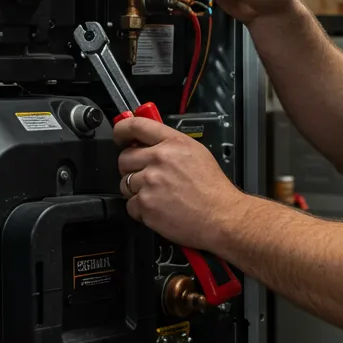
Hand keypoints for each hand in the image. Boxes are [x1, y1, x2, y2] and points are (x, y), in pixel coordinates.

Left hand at [114, 116, 244, 250]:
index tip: (121, 137)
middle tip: (146, 176)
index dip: (122, 131)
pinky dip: (142, 210)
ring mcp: (150, 182)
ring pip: (125, 183)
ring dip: (137, 191)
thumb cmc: (213, 189)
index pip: (135, 126)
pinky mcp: (145, 204)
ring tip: (158, 195)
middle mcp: (159, 159)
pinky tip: (159, 208)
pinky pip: (130, 205)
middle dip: (131, 168)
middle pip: (124, 158)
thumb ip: (170, 144)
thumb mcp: (196, 153)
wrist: (221, 216)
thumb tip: (148, 142)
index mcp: (172, 142)